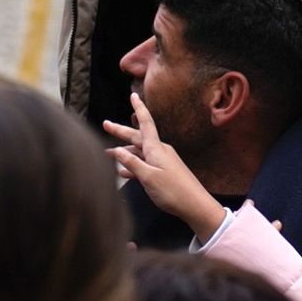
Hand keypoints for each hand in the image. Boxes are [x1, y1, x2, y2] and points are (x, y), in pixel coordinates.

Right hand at [104, 93, 226, 243]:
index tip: (133, 95)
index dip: (138, 108)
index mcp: (156, 148)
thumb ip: (131, 163)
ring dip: (124, 152)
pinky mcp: (165, 171)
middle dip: (120, 131)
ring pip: (139, 151)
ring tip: (106, 154)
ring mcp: (163, 161)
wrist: (196, 206)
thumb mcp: (148, 177)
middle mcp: (160, 150)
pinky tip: (123, 172)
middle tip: (105, 124)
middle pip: (137, 136)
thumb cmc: (173, 191)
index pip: (145, 122)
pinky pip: (145, 163)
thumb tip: (116, 150)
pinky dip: (133, 165)